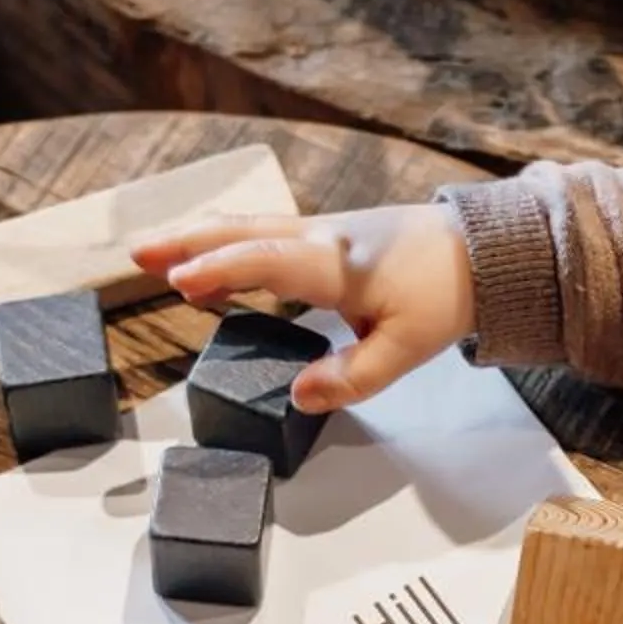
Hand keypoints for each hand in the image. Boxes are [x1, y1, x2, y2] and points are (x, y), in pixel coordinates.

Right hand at [131, 203, 474, 412]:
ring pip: (251, 229)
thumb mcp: (407, 348)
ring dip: (202, 240)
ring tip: (157, 257)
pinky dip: (230, 244)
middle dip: (189, 242)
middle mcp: (323, 239)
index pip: (268, 262)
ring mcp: (323, 232)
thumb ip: (353, 377)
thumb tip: (299, 395)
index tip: (181, 280)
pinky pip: (266, 234)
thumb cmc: (446, 294)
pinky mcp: (327, 237)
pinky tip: (213, 263)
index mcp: (339, 266)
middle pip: (245, 233)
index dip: (223, 271)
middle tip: (139, 254)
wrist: (483, 252)